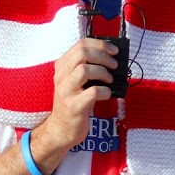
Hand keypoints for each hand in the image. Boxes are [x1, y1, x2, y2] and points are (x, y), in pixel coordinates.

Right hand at [30, 38, 117, 169]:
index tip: (113, 50)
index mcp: (62, 67)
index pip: (80, 45)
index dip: (100, 44)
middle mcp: (61, 77)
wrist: (61, 130)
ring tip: (109, 79)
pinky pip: (92, 92)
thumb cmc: (74, 104)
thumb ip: (87, 69)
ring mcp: (66, 92)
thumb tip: (112, 58)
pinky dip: (105, 91)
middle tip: (114, 65)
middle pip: (82, 53)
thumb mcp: (75, 82)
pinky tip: (107, 94)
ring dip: (103, 72)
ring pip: (84, 69)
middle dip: (103, 55)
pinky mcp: (74, 106)